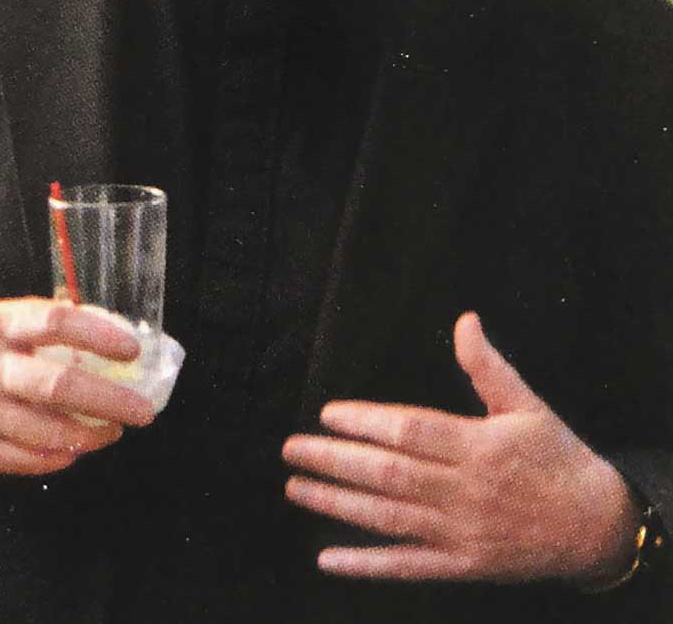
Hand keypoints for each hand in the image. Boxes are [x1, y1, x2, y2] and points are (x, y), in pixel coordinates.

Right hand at [0, 297, 154, 474]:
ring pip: (45, 430)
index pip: (55, 322)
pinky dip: (56, 457)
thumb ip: (36, 324)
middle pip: (57, 385)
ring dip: (89, 435)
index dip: (99, 334)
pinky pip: (21, 458)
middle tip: (143, 410)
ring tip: (112, 431)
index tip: (132, 350)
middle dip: (109, 401)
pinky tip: (75, 449)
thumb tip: (101, 328)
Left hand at [283, 312, 640, 583]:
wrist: (595, 525)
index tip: (327, 413)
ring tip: (296, 487)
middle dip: (335, 461)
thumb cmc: (557, 455)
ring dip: (338, 505)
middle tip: (292, 448)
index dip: (366, 422)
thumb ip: (488, 365)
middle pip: (390, 474)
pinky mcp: (462, 566)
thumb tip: (464, 319)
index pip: (411, 431)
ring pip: (390, 518)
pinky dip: (366, 565)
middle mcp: (466, 491)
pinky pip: (408, 566)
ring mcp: (462, 533)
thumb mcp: (527, 404)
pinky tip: (328, 558)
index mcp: (479, 446)